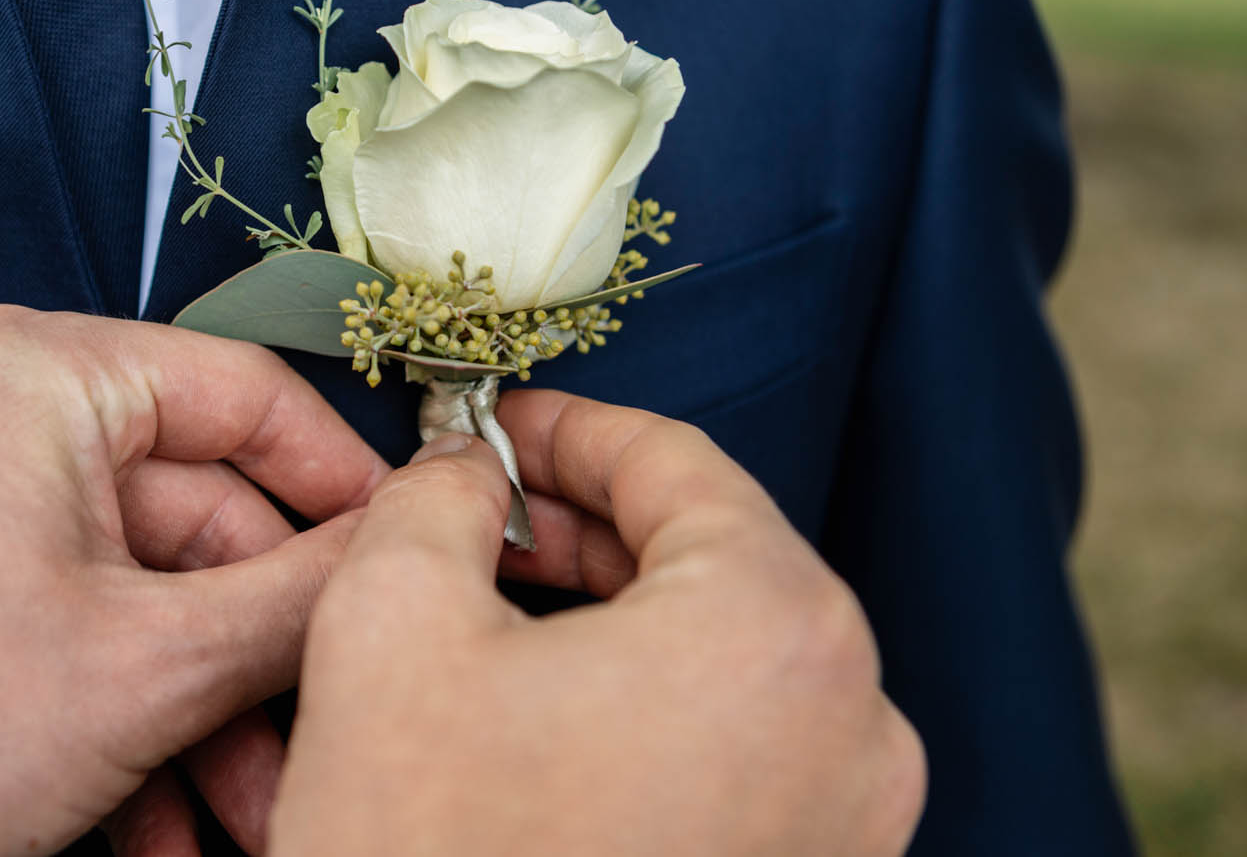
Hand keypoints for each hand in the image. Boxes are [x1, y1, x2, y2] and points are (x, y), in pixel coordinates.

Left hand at [0, 307, 386, 856]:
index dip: (348, 491)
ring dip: (204, 711)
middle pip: (198, 516)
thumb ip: (305, 598)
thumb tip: (416, 542)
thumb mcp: (149, 668)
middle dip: (264, 656)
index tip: (414, 565)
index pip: (249, 398)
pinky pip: (69, 622)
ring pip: (139, 589)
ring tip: (253, 819)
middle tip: (326, 741)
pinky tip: (164, 829)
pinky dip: (124, 716)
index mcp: (37, 372)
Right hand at [270, 390, 925, 856]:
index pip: (678, 462)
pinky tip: (554, 717)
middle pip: (717, 556)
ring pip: (731, 655)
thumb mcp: (391, 627)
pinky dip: (656, 706)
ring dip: (621, 614)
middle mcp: (855, 723)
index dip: (570, 429)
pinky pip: (745, 748)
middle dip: (591, 524)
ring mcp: (852, 822)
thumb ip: (433, 500)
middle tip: (488, 516)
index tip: (504, 428)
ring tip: (507, 614)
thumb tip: (463, 470)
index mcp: (773, 628)